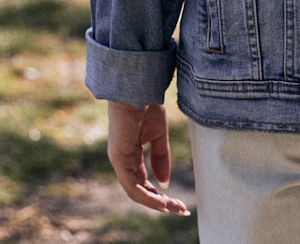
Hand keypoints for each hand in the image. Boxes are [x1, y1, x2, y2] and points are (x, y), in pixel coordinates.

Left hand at [107, 101, 189, 215]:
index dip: (160, 195)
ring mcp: (119, 161)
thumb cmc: (146, 106)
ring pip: (136, 193)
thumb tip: (165, 183)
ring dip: (156, 203)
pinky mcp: (119, 158)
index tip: (179, 203)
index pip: (144, 183)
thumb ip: (160, 158)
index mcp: (131, 155)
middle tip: (181, 210)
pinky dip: (147, 196)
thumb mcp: (159, 136)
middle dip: (161, 203)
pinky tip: (162, 201)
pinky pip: (132, 186)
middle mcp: (123, 161)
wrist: (138, 88)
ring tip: (175, 208)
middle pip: (140, 191)